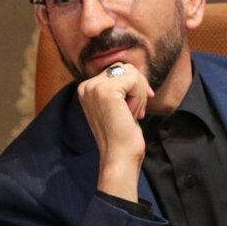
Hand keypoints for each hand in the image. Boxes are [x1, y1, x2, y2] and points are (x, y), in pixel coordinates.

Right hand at [76, 62, 152, 201]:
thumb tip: (133, 69)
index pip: (118, 70)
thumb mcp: (118, 105)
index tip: (136, 108)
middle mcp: (86, 86)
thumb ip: (119, 86)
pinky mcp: (105, 91)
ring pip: (132, 73)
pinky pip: (135, 81)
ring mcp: (94, 87)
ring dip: (139, 95)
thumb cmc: (122, 135)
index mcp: (86, 88)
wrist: (119, 157)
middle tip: (136, 113)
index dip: (134, 87)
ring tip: (132, 115)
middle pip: (126, 68)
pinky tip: (132, 115)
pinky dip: (140, 98)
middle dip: (138, 89)